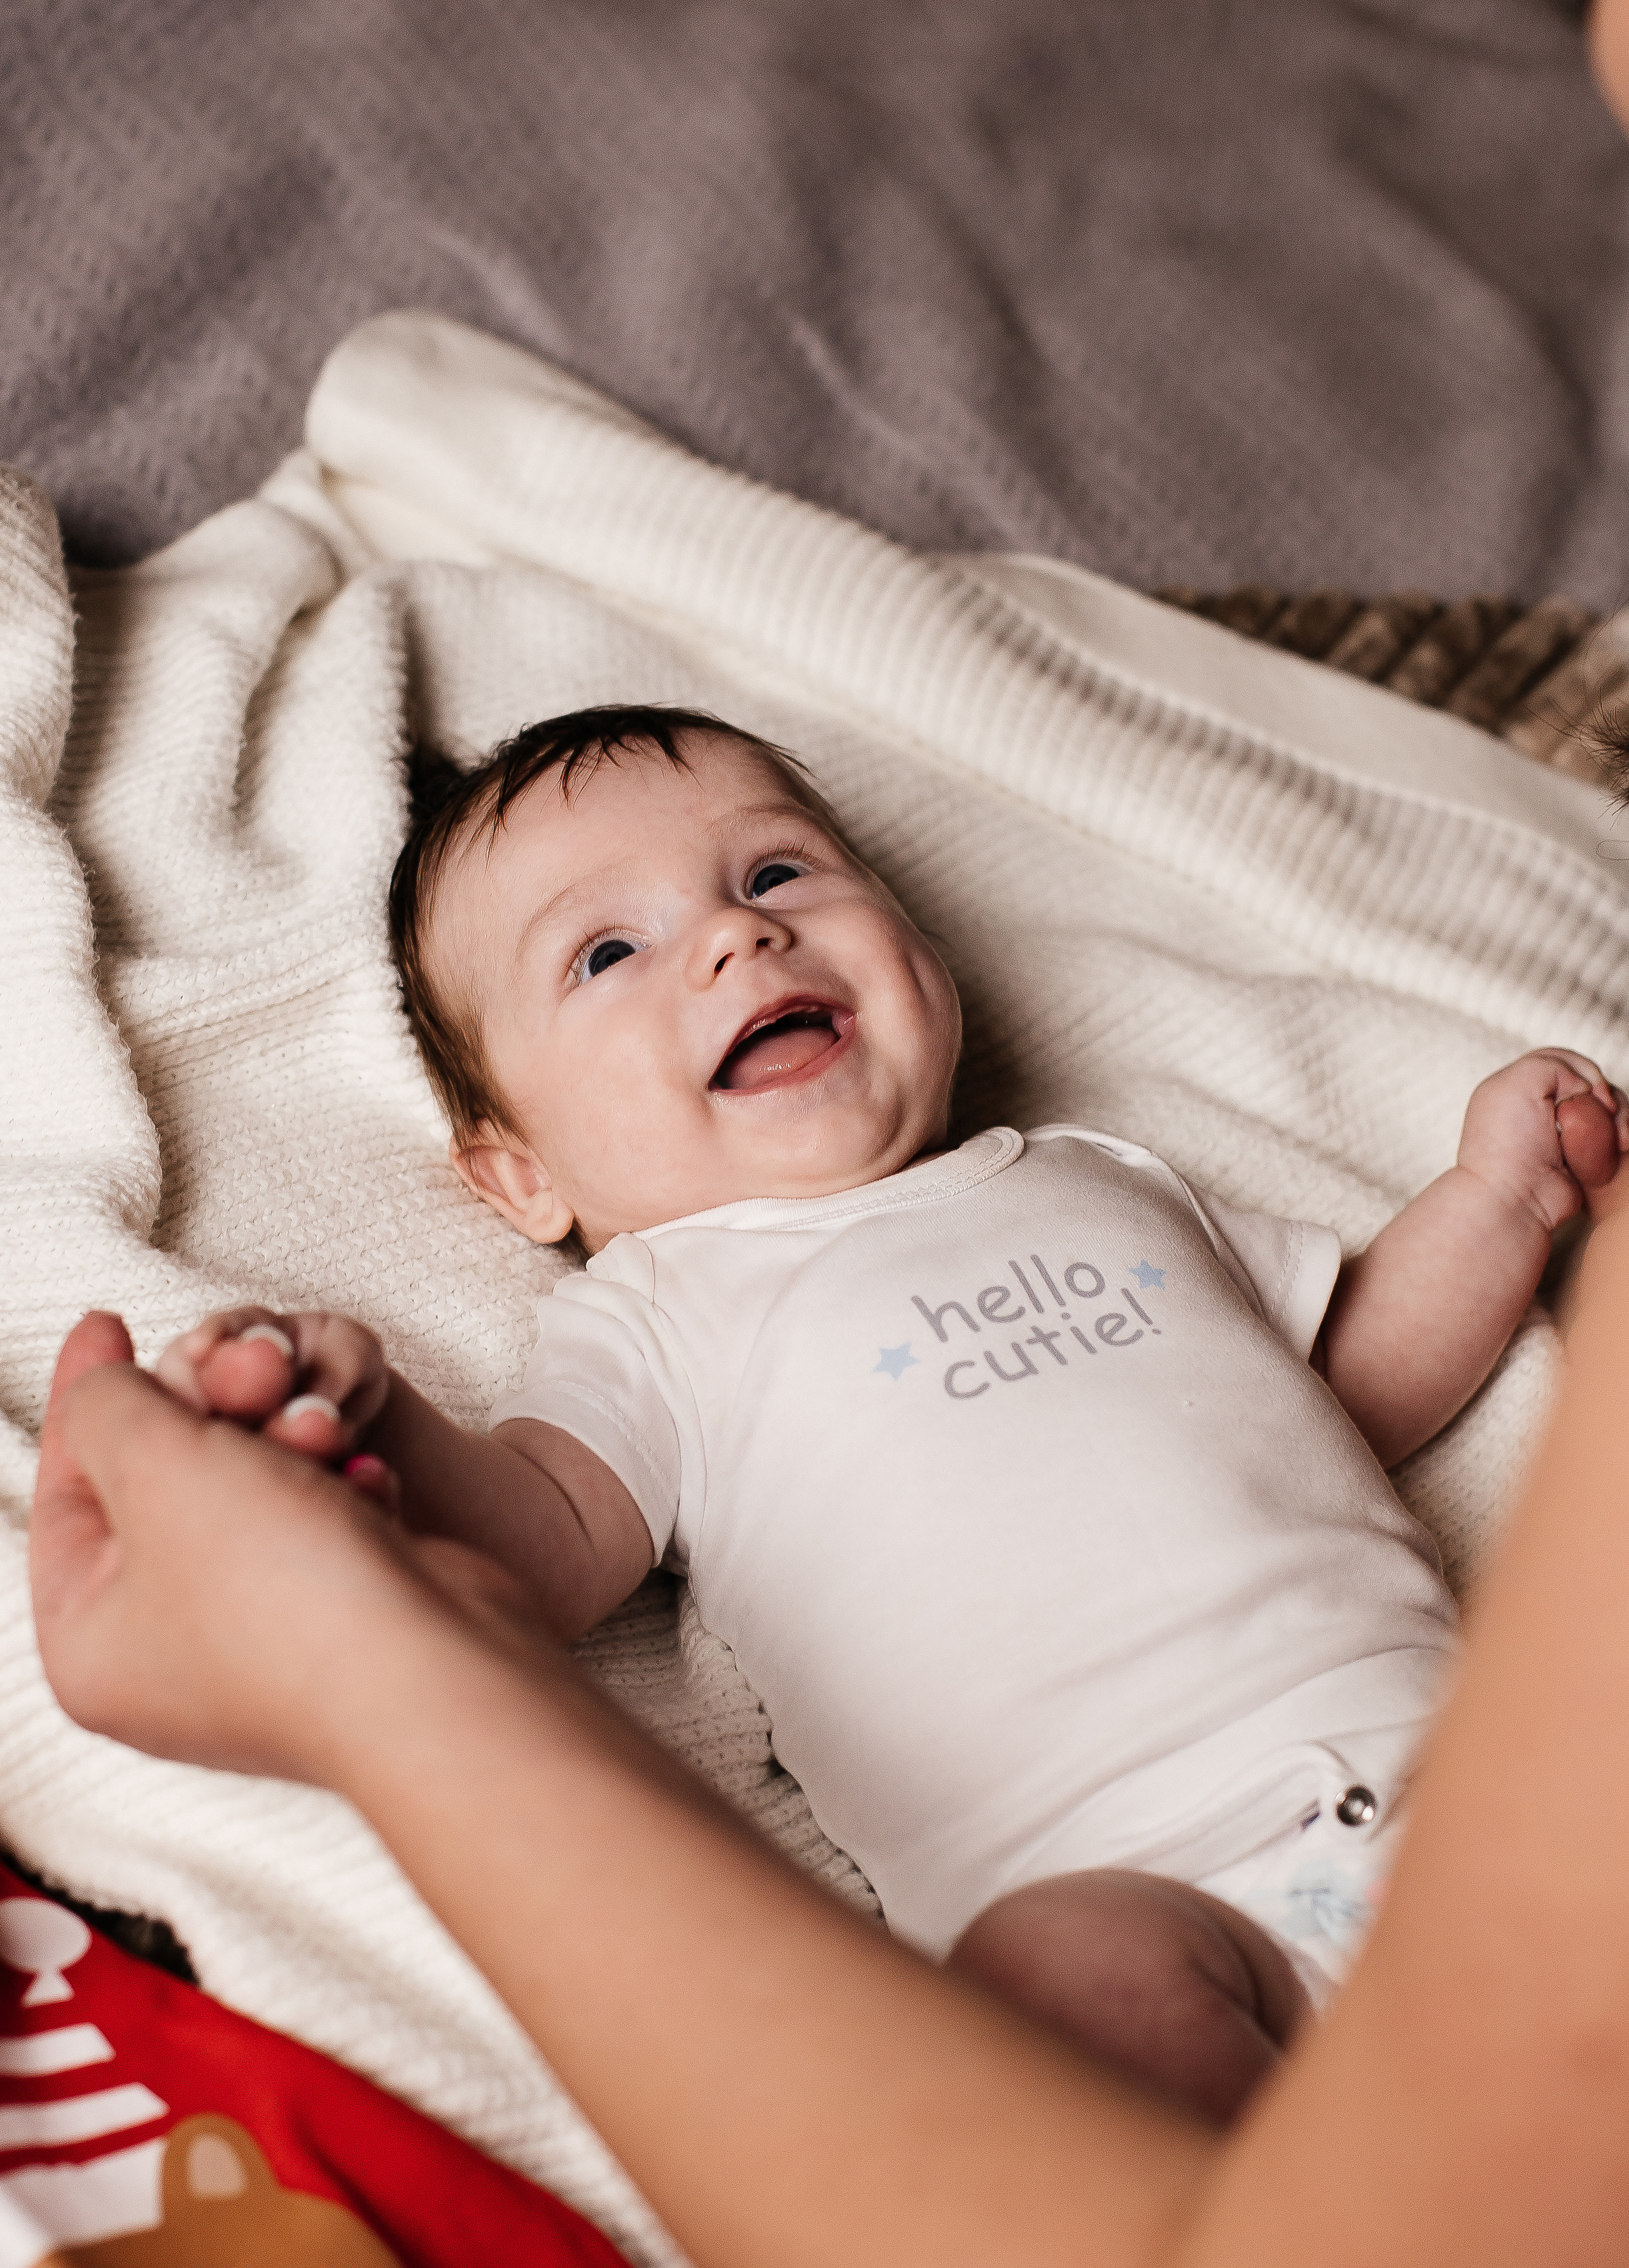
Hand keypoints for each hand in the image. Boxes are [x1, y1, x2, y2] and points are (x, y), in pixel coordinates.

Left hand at [29, 1314, 448, 1781]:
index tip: (103, 1319)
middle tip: (255, 1365)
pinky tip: (365, 1485)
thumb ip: (106, 1405)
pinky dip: (340, 1488)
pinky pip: (319, 1525)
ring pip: (250, 1493)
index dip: (82, 1393)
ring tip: (324, 1429)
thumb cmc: (281, 1590)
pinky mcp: (340, 1621)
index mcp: (90, 1641)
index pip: (65, 1490)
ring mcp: (259, 1641)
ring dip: (288, 1440)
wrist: (434, 1670)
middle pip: (164, 1484)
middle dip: (217, 1409)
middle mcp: (166, 1653)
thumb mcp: (156, 1464)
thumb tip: (106, 1388)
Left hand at [1458, 1050, 1627, 1232]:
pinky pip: (1612, 1137)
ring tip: (1619, 1140)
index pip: (1562, 1060)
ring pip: (1607, 1109)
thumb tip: (1584, 1088)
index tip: (1591, 1092)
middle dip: (1607, 1096)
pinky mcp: (1582, 1156)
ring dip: (1620, 1119)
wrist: (1515, 1198)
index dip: (1584, 1070)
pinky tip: (1621, 1147)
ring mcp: (1562, 1133)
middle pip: (1591, 1084)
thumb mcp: (1518, 1083)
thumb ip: (1552, 1063)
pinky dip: (1621, 1138)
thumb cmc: (1509, 1143)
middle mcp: (1539, 1107)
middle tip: (1607, 1115)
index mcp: (1517, 1086)